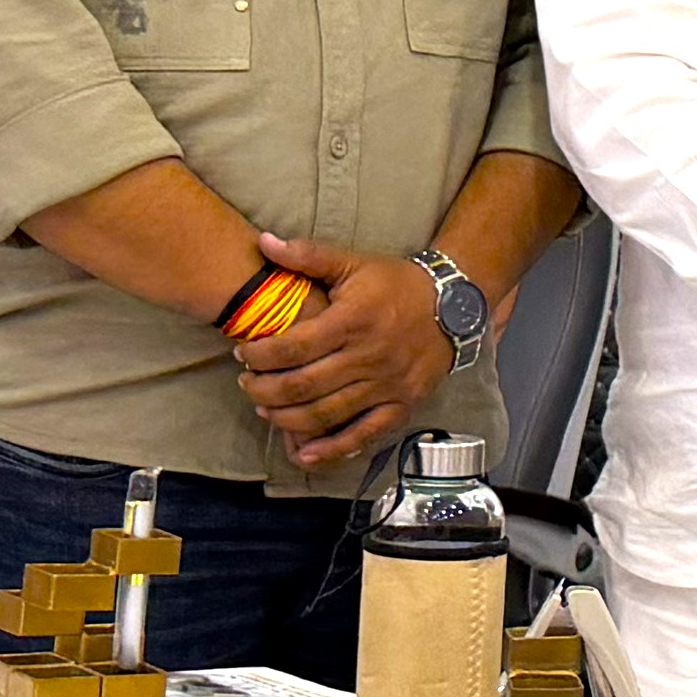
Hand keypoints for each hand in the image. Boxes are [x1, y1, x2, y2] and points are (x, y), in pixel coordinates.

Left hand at [235, 237, 447, 471]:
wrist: (453, 305)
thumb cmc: (395, 284)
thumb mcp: (354, 262)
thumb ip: (307, 255)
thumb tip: (263, 242)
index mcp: (353, 320)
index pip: (293, 347)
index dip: (259, 355)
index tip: (242, 353)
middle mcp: (369, 356)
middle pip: (302, 386)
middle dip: (264, 389)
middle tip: (246, 384)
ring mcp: (387, 385)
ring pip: (326, 414)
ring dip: (286, 418)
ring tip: (265, 409)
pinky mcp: (402, 405)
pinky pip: (363, 435)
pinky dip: (331, 450)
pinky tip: (304, 455)